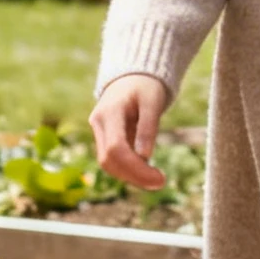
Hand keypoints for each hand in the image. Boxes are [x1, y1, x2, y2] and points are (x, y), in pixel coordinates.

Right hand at [90, 73, 169, 189]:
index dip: (136, 167)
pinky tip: (147, 172)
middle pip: (108, 161)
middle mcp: (98, 123)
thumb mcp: (153, 101)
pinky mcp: (105, 138)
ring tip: (156, 179)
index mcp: (109, 112)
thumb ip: (148, 127)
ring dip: (130, 176)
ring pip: (108, 164)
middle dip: (133, 176)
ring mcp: (99, 132)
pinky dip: (128, 169)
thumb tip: (145, 156)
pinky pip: (113, 160)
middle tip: (160, 182)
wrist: (132, 76)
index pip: (116, 148)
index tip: (159, 178)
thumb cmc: (146, 86)